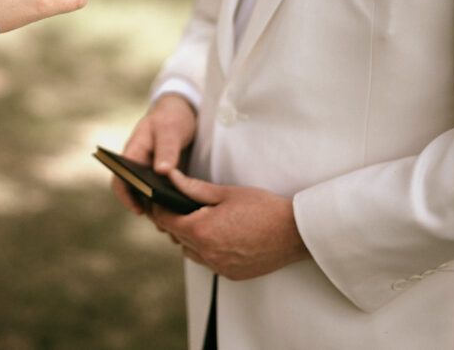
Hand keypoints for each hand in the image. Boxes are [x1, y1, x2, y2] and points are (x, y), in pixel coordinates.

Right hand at [113, 93, 196, 214]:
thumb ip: (167, 149)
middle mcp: (140, 167)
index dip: (126, 196)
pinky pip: (166, 197)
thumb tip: (161, 171)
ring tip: (176, 228)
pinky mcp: (167, 179)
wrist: (185, 112)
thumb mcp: (170, 129)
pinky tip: (186, 217)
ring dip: (161, 213)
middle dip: (148, 211)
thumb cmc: (172, 117)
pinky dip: (173, 207)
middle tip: (164, 225)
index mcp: (133, 153)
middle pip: (137, 195)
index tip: (138, 210)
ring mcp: (153, 175)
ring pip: (151, 199)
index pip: (121, 179)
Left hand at [151, 170, 310, 279]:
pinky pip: (208, 262)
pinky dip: (206, 250)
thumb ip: (193, 187)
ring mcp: (219, 266)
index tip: (157, 198)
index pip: (166, 220)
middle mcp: (207, 253)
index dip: (158, 207)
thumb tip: (170, 178)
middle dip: (174, 220)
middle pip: (176, 236)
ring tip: (200, 219)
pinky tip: (217, 236)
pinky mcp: (231, 274)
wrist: (296, 233)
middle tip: (178, 204)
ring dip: (189, 237)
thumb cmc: (264, 208)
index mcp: (202, 231)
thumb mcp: (226, 192)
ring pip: (190, 252)